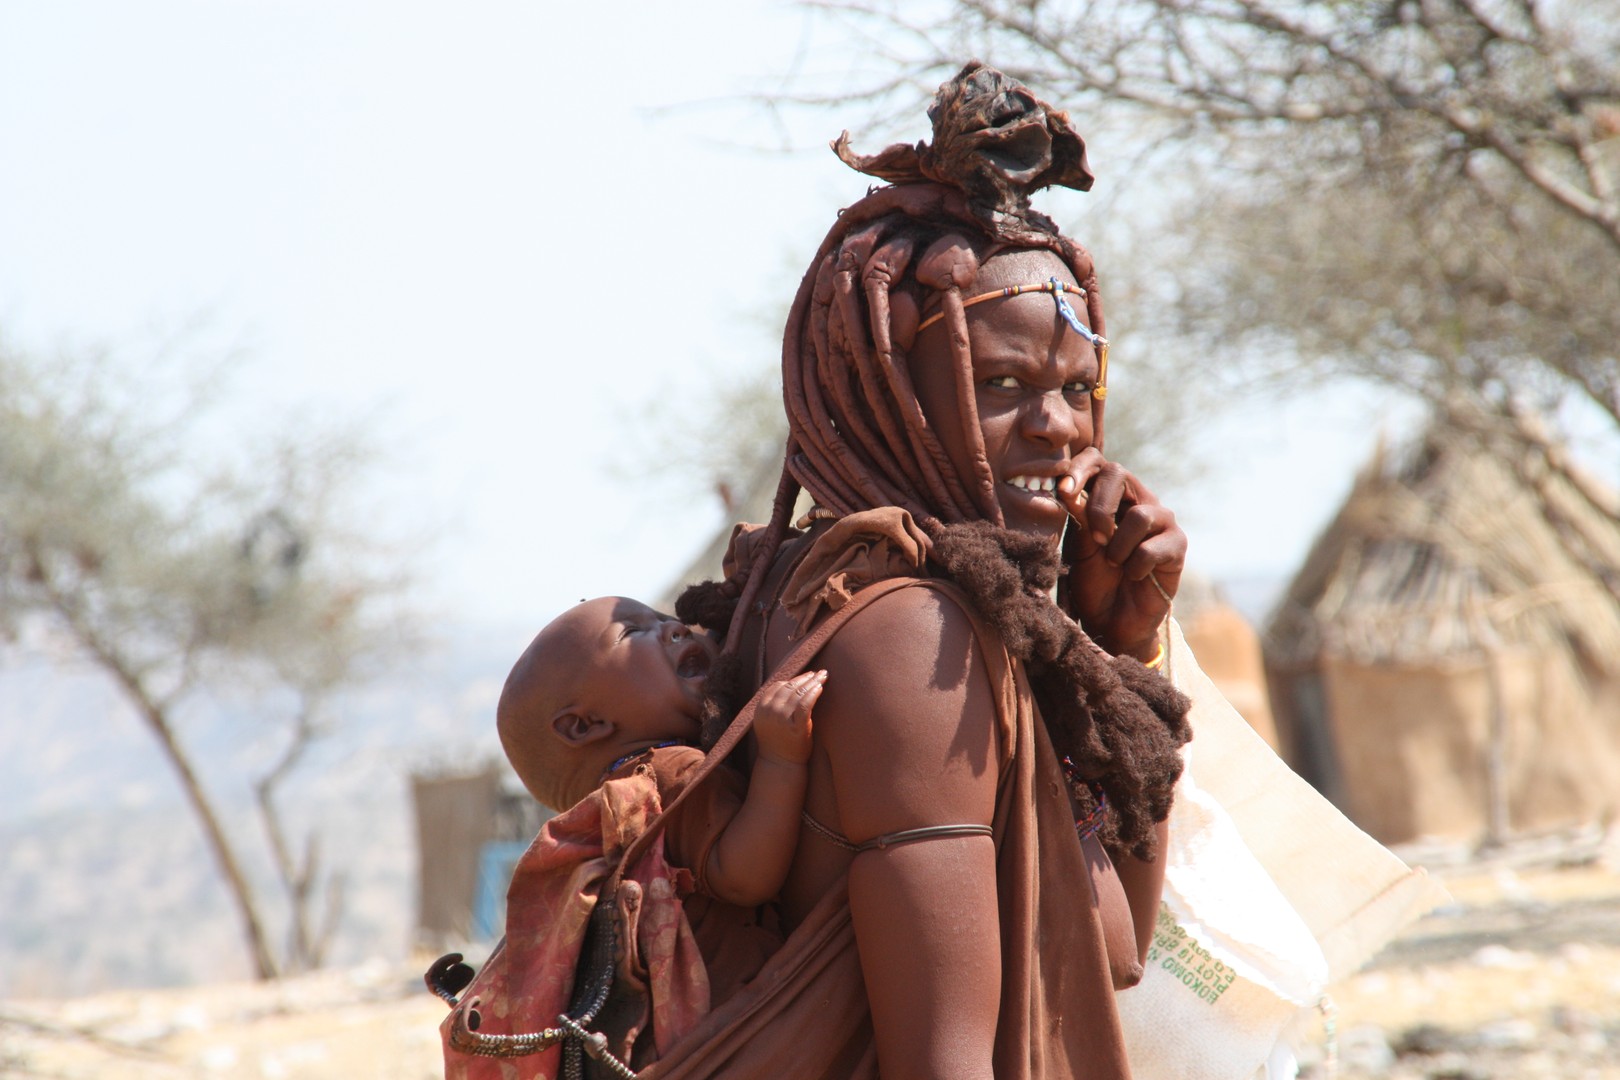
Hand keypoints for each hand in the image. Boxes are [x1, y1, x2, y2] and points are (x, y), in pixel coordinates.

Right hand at [754, 669, 824, 765]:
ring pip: (799, 693)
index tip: (806, 675)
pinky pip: (806, 704)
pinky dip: (814, 693)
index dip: (793, 679)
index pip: (778, 686)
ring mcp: (782, 720)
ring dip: (812, 682)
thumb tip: (790, 684)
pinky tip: (820, 688)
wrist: (780, 764)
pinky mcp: (797, 728)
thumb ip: (774, 704)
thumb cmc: (777, 741)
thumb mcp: (769, 720)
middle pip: (789, 688)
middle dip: (805, 678)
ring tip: (822, 677)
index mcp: (760, 709)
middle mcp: (769, 712)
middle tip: (818, 673)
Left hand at [1055, 449, 1184, 659]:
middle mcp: (1138, 500)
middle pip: (1120, 474)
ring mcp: (1162, 522)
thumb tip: (1069, 489)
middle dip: (1099, 508)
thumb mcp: (1079, 546)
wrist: (1112, 620)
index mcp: (1110, 495)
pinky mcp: (1177, 546)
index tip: (1064, 490)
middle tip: (1095, 539)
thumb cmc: (1094, 580)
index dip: (1081, 468)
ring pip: (1141, 515)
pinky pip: (1154, 547)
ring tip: (1115, 564)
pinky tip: (1133, 576)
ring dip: (1118, 546)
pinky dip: (1135, 566)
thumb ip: (1078, 517)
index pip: (1098, 461)